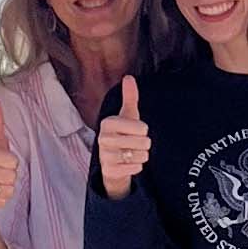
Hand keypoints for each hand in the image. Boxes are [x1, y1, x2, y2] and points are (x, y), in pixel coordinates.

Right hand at [95, 73, 151, 196]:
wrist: (112, 163)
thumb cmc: (122, 135)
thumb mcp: (127, 116)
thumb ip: (129, 97)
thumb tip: (129, 77)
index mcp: (108, 123)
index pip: (141, 127)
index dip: (143, 130)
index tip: (135, 131)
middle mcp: (103, 138)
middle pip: (143, 142)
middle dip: (143, 145)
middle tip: (133, 145)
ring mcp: (105, 156)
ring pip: (140, 156)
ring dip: (140, 156)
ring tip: (131, 154)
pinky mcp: (109, 171)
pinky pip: (135, 168)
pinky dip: (136, 167)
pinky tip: (128, 164)